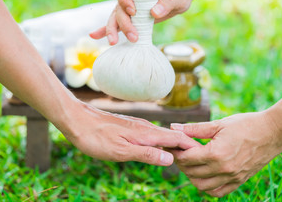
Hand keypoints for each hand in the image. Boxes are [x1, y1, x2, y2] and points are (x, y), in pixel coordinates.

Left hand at [58, 99, 200, 165]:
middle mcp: (145, 127)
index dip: (191, 147)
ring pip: (163, 135)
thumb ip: (146, 154)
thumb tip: (170, 158)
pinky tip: (160, 149)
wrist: (77, 120)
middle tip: (198, 160)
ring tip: (185, 157)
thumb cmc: (96, 138)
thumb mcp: (121, 151)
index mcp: (146, 133)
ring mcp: (138, 126)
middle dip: (186, 147)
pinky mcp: (131, 127)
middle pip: (173, 136)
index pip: (176, 138)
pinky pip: (153, 135)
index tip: (204, 155)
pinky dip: (162, 143)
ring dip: (175, 145)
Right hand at [90, 0, 196, 44]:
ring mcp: (130, 6)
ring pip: (115, 16)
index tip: (134, 11)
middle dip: (122, 22)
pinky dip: (105, 29)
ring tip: (114, 42)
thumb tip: (154, 13)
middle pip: (118, 6)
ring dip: (113, 29)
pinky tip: (95, 36)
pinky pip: (117, 23)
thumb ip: (168, 2)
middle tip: (132, 36)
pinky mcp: (132, 17)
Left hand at [169, 112, 281, 196]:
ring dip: (191, 175)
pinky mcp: (239, 181)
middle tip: (178, 152)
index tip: (172, 145)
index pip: (186, 159)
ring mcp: (232, 177)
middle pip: (191, 172)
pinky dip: (207, 186)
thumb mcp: (218, 124)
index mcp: (216, 154)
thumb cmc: (245, 124)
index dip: (176, 152)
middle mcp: (223, 169)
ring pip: (201, 185)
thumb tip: (174, 127)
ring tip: (190, 162)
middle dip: (181, 162)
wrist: (272, 132)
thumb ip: (194, 128)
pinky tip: (204, 175)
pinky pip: (218, 191)